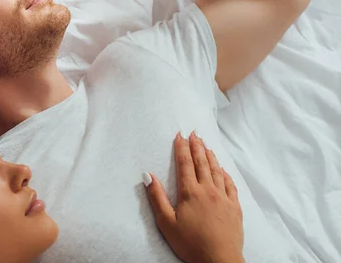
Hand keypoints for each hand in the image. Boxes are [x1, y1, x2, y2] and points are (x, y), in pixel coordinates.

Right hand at [144, 132, 244, 262]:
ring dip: (211, 156)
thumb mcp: (166, 222)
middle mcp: (208, 190)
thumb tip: (148, 175)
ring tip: (207, 145)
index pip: (185, 164)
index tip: (180, 135)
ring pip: (217, 171)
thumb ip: (157, 197)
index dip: (182, 148)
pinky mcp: (235, 207)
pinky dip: (226, 174)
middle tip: (194, 133)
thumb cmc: (190, 244)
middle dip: (197, 146)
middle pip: (202, 163)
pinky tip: (223, 170)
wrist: (220, 260)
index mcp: (190, 192)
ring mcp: (224, 198)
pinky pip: (231, 185)